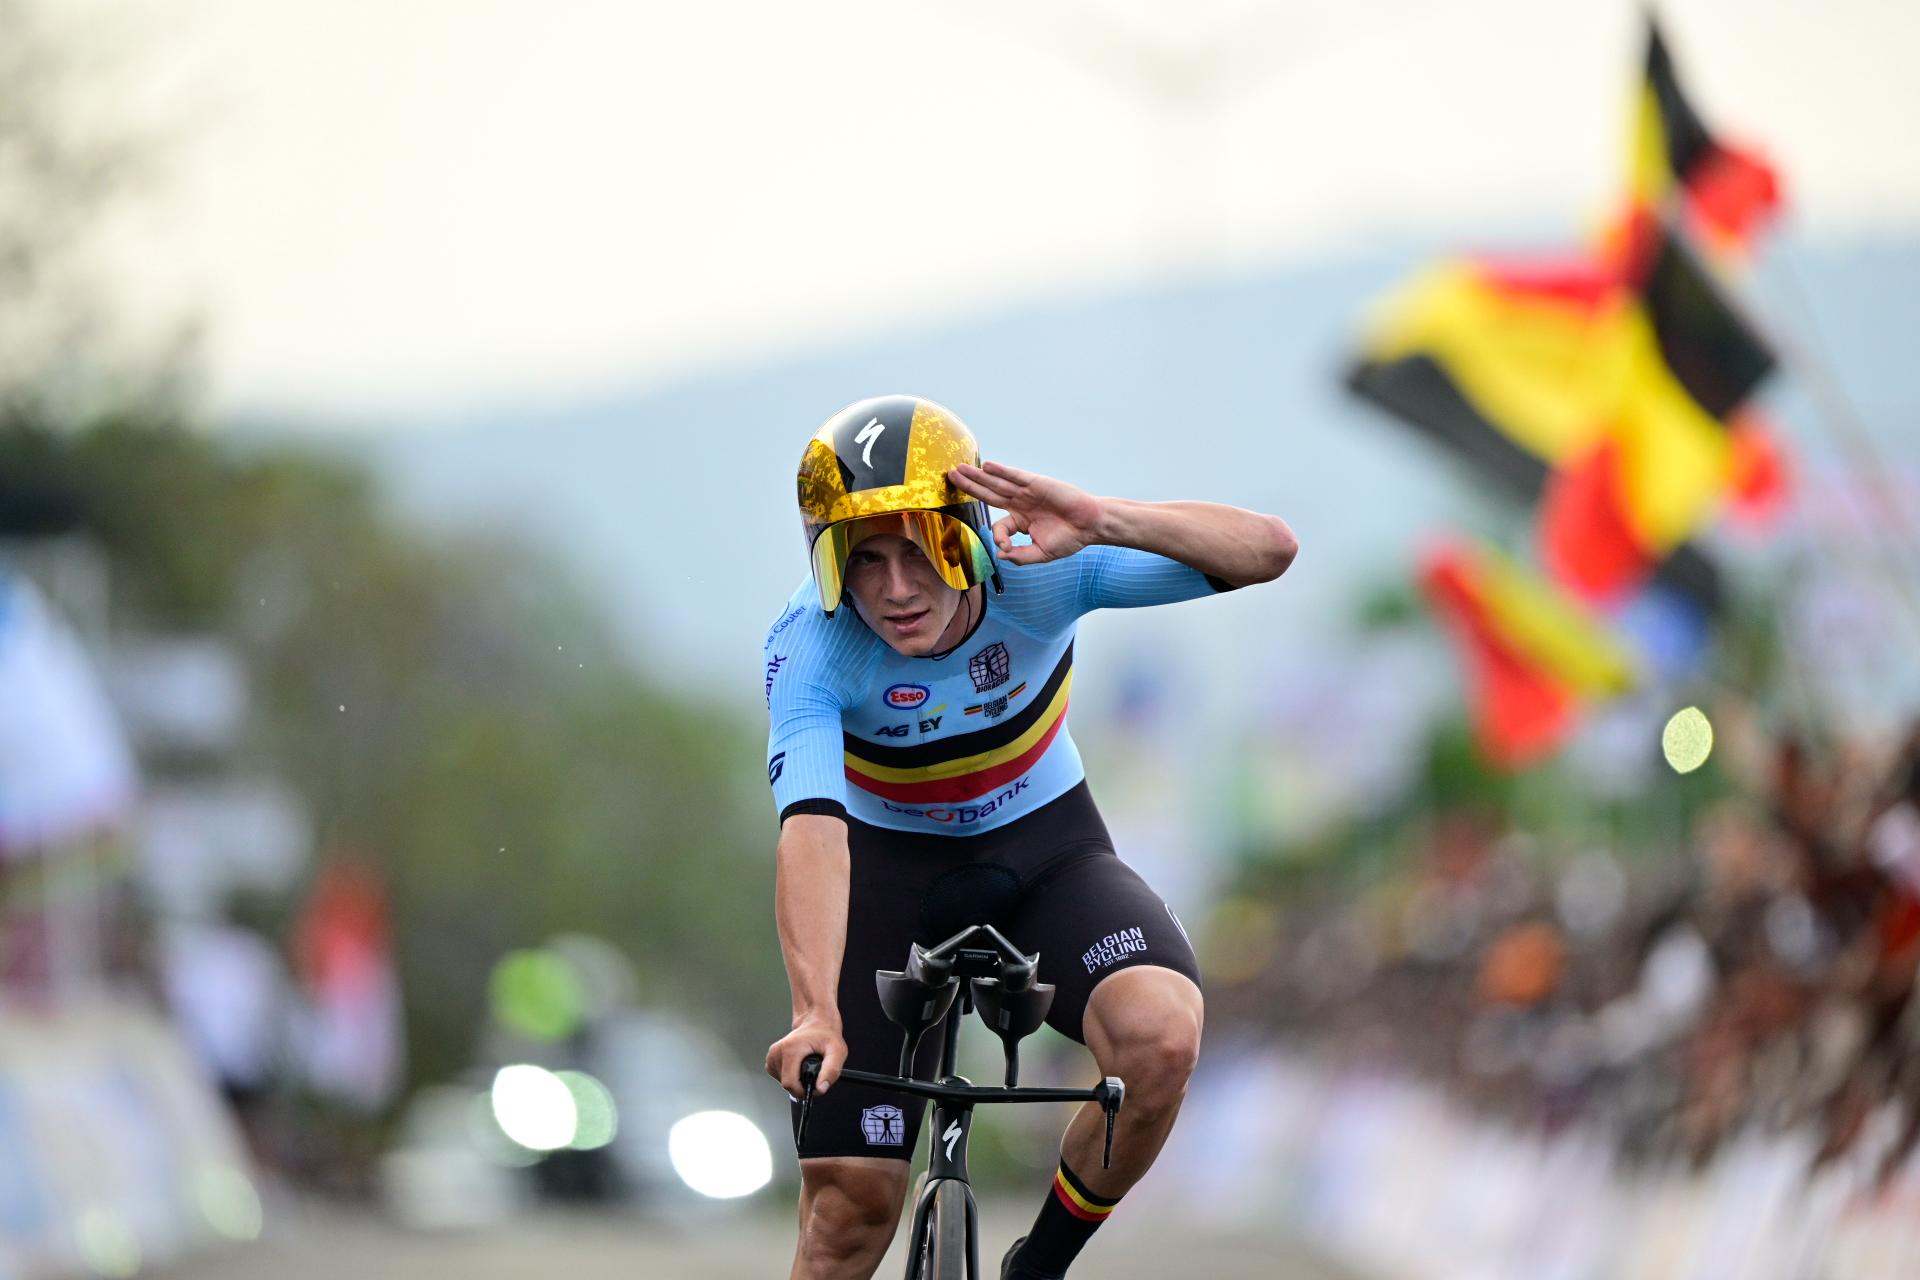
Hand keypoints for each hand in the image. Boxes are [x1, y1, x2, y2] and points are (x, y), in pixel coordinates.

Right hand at [767, 1019, 846, 1098]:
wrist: (816, 1022)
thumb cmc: (826, 1035)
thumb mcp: (837, 1051)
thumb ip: (831, 1071)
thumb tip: (821, 1088)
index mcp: (790, 1049)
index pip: (789, 1083)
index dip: (803, 1090)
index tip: (814, 1085)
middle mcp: (777, 1052)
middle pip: (787, 1084)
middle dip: (801, 1084)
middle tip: (814, 1071)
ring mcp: (772, 1055)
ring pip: (783, 1082)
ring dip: (796, 1080)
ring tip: (806, 1065)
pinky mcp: (771, 1059)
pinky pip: (780, 1077)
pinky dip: (790, 1076)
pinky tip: (798, 1065)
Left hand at [949, 461, 1106, 564]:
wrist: (1090, 526)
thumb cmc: (1069, 538)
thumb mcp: (1041, 553)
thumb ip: (1020, 555)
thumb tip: (1000, 555)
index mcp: (1021, 520)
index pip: (999, 526)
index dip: (998, 537)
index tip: (1005, 547)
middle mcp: (1020, 504)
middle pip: (988, 494)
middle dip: (969, 486)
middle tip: (950, 477)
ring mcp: (1027, 492)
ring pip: (997, 483)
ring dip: (977, 475)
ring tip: (959, 469)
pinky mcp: (1037, 484)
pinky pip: (1015, 476)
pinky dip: (1001, 471)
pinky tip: (987, 465)